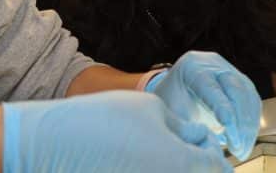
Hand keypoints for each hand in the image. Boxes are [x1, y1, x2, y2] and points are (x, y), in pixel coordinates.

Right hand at [2, 90, 231, 172]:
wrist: (59, 142)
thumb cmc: (106, 120)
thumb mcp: (152, 108)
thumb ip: (182, 125)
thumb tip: (197, 137)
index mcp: (183, 162)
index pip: (216, 165)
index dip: (213, 149)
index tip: (202, 140)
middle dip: (198, 162)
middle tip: (187, 147)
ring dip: (176, 165)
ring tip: (156, 149)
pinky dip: (154, 167)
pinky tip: (140, 159)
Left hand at [147, 51, 261, 160]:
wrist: (174, 94)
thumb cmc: (171, 106)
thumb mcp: (173, 114)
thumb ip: (188, 127)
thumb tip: (208, 147)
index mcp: (191, 66)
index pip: (211, 86)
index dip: (222, 109)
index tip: (230, 133)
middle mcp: (213, 63)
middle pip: (235, 89)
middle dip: (239, 123)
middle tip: (237, 150)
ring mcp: (229, 70)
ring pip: (248, 97)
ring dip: (248, 127)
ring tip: (241, 150)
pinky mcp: (241, 81)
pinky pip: (252, 101)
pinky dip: (252, 123)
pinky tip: (245, 141)